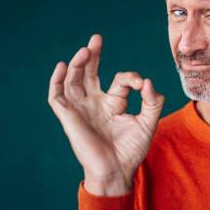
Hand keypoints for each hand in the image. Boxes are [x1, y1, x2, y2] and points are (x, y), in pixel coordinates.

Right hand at [48, 34, 164, 195]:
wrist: (117, 171)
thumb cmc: (131, 150)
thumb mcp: (148, 123)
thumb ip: (153, 103)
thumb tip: (148, 82)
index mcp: (114, 103)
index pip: (120, 81)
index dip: (130, 77)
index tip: (141, 84)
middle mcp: (95, 103)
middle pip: (90, 73)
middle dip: (93, 55)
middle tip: (96, 38)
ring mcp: (81, 109)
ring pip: (73, 80)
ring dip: (77, 64)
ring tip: (85, 51)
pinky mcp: (69, 117)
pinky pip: (56, 96)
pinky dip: (56, 81)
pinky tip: (62, 66)